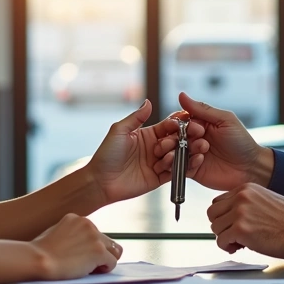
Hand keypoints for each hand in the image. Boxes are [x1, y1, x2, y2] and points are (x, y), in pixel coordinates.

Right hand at [30, 213, 121, 279]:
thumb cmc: (40, 253)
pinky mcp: (99, 250)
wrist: (38, 260)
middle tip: (86, 264)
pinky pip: (112, 262)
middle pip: (107, 241)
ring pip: (114, 251)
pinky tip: (89, 271)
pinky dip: (104, 269)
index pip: (94, 233)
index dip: (89, 247)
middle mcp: (88, 223)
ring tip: (88, 268)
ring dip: (104, 261)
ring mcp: (94, 236)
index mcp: (76, 218)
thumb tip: (81, 246)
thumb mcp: (55, 234)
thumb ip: (71, 235)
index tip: (79, 256)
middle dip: (100, 253)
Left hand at [84, 100, 202, 204]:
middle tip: (181, 139)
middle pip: (175, 140)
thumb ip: (136, 117)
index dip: (176, 124)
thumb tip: (148, 102)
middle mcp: (155, 148)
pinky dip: (178, 167)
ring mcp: (158, 163)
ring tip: (173, 153)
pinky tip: (175, 163)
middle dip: (181, 139)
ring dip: (179, 153)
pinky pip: (174, 171)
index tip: (183, 121)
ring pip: (177, 155)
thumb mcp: (119, 131)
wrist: (100, 181)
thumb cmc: (106, 155)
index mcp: (147, 135)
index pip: (167, 126)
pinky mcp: (159, 178)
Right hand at [155, 92, 272, 190]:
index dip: (181, 123)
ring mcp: (191, 155)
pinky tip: (200, 160)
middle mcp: (192, 139)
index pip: (179, 120)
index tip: (193, 128)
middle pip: (173, 136)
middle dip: (177, 138)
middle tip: (191, 141)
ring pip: (173, 152)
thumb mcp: (224, 120)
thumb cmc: (241, 142)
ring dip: (179, 151)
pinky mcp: (192, 171)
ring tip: (196, 150)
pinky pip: (180, 168)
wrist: (251, 168)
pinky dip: (187, 163)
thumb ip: (202, 109)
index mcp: (199, 124)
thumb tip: (182, 95)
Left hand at [207, 183, 283, 258]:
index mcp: (246, 189)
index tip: (231, 224)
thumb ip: (247, 203)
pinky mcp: (240, 229)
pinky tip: (239, 246)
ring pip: (215, 227)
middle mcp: (241, 198)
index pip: (219, 201)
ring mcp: (240, 213)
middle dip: (221, 226)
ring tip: (238, 241)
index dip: (224, 216)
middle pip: (212, 213)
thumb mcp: (266, 200)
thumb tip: (232, 215)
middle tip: (232, 234)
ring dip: (224, 237)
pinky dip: (227, 247)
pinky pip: (221, 241)